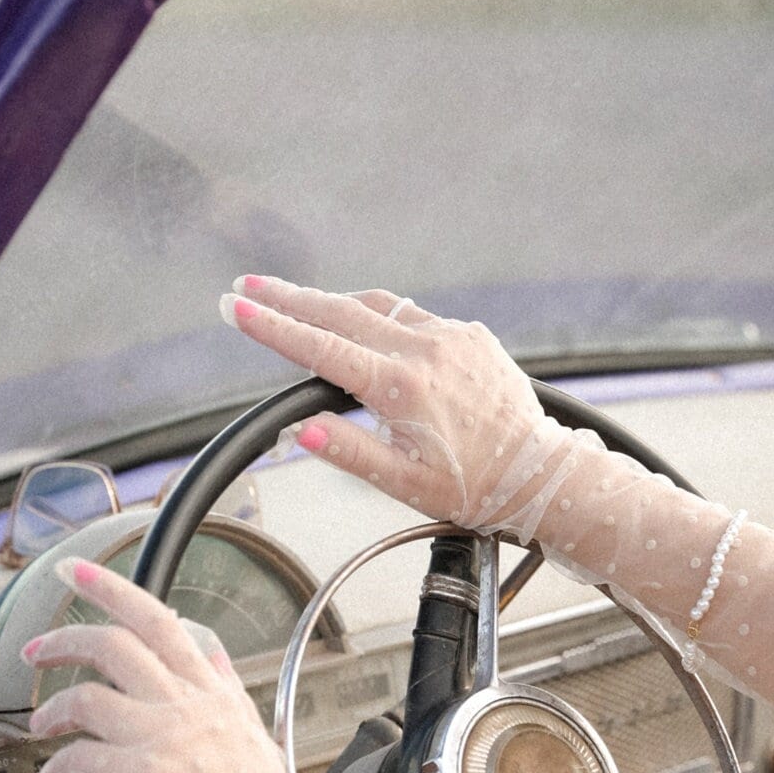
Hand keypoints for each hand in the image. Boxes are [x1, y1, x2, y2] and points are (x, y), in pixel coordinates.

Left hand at [25, 559, 304, 772]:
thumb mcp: (257, 739)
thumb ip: (229, 694)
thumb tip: (216, 658)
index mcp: (214, 696)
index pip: (161, 623)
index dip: (112, 590)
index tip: (79, 573)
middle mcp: (187, 708)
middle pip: (114, 643)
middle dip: (64, 637)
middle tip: (36, 647)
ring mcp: (161, 740)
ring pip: (86, 696)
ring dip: (53, 709)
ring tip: (41, 724)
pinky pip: (78, 759)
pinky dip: (58, 765)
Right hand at [221, 277, 563, 532]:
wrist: (539, 473)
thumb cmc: (473, 486)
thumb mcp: (403, 484)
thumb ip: (349, 452)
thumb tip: (301, 431)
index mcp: (402, 388)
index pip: (320, 348)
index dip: (272, 327)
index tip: (235, 308)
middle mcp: (425, 350)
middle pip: (341, 311)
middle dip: (288, 297)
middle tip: (247, 286)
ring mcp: (450, 336)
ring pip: (377, 306)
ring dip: (333, 301)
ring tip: (294, 300)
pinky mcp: (470, 334)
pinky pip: (413, 315)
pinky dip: (379, 315)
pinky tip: (363, 324)